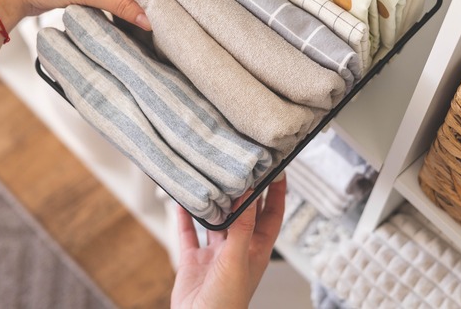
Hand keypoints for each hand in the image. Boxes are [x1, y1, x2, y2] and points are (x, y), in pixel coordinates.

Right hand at [171, 175, 286, 308]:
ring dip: (214, 202)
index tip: (278, 169)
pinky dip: (186, 217)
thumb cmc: (227, 303)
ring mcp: (215, 255)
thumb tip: (249, 194)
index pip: (272, 214)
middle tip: (243, 166)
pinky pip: (189, 233)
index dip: (277, 193)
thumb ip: (242, 226)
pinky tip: (182, 200)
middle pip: (244, 213)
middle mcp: (237, 249)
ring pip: (216, 221)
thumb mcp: (237, 259)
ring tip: (211, 178)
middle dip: (244, 191)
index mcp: (257, 250)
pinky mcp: (193, 261)